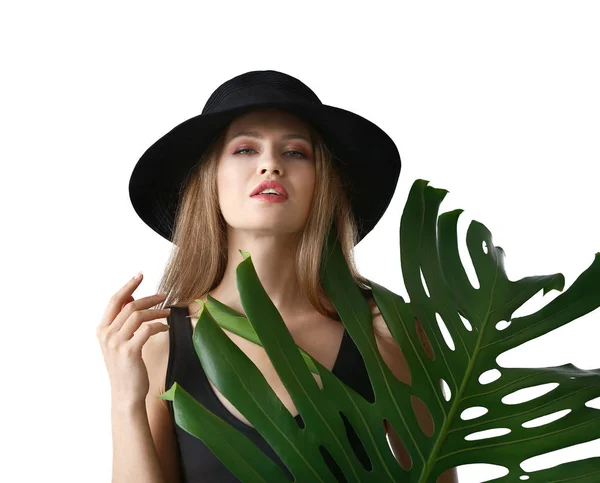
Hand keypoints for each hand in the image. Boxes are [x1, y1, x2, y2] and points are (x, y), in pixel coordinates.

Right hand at [96, 273, 170, 406]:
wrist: (126, 394)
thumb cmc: (126, 367)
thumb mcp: (120, 341)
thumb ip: (123, 320)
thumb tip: (131, 296)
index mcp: (102, 330)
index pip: (114, 300)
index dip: (128, 285)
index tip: (140, 275)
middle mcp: (106, 335)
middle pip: (130, 305)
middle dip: (149, 298)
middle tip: (164, 296)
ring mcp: (117, 343)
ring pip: (139, 315)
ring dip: (157, 311)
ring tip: (168, 313)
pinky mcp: (130, 351)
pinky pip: (147, 329)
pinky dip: (159, 325)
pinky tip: (166, 327)